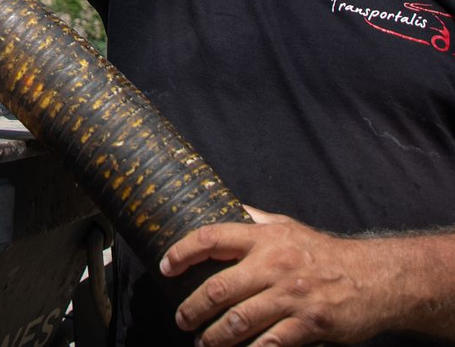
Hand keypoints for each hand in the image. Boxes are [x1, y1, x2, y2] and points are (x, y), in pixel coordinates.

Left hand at [161, 207, 388, 344]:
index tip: (165, 266)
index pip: (211, 238)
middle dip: (194, 308)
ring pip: (239, 320)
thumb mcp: (286, 226)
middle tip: (182, 319)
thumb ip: (253, 219)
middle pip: (219, 288)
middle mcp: (273, 264)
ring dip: (215, 336)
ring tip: (203, 343)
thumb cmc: (323, 251)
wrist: (373, 278)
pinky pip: (270, 343)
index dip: (182, 252)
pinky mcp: (308, 324)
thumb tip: (225, 206)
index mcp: (264, 238)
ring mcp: (290, 296)